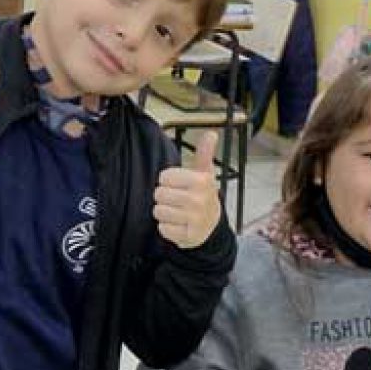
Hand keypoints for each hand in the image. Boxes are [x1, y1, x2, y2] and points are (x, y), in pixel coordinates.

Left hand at [153, 130, 221, 247]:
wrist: (212, 226)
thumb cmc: (203, 196)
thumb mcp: (205, 174)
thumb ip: (204, 153)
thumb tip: (211, 133)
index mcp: (201, 181)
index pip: (164, 177)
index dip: (168, 181)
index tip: (179, 186)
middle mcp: (198, 200)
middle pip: (159, 194)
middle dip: (164, 198)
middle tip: (177, 201)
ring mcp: (193, 220)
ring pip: (158, 211)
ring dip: (164, 213)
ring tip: (177, 213)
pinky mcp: (187, 236)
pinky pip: (162, 228)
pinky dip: (167, 228)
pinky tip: (178, 225)